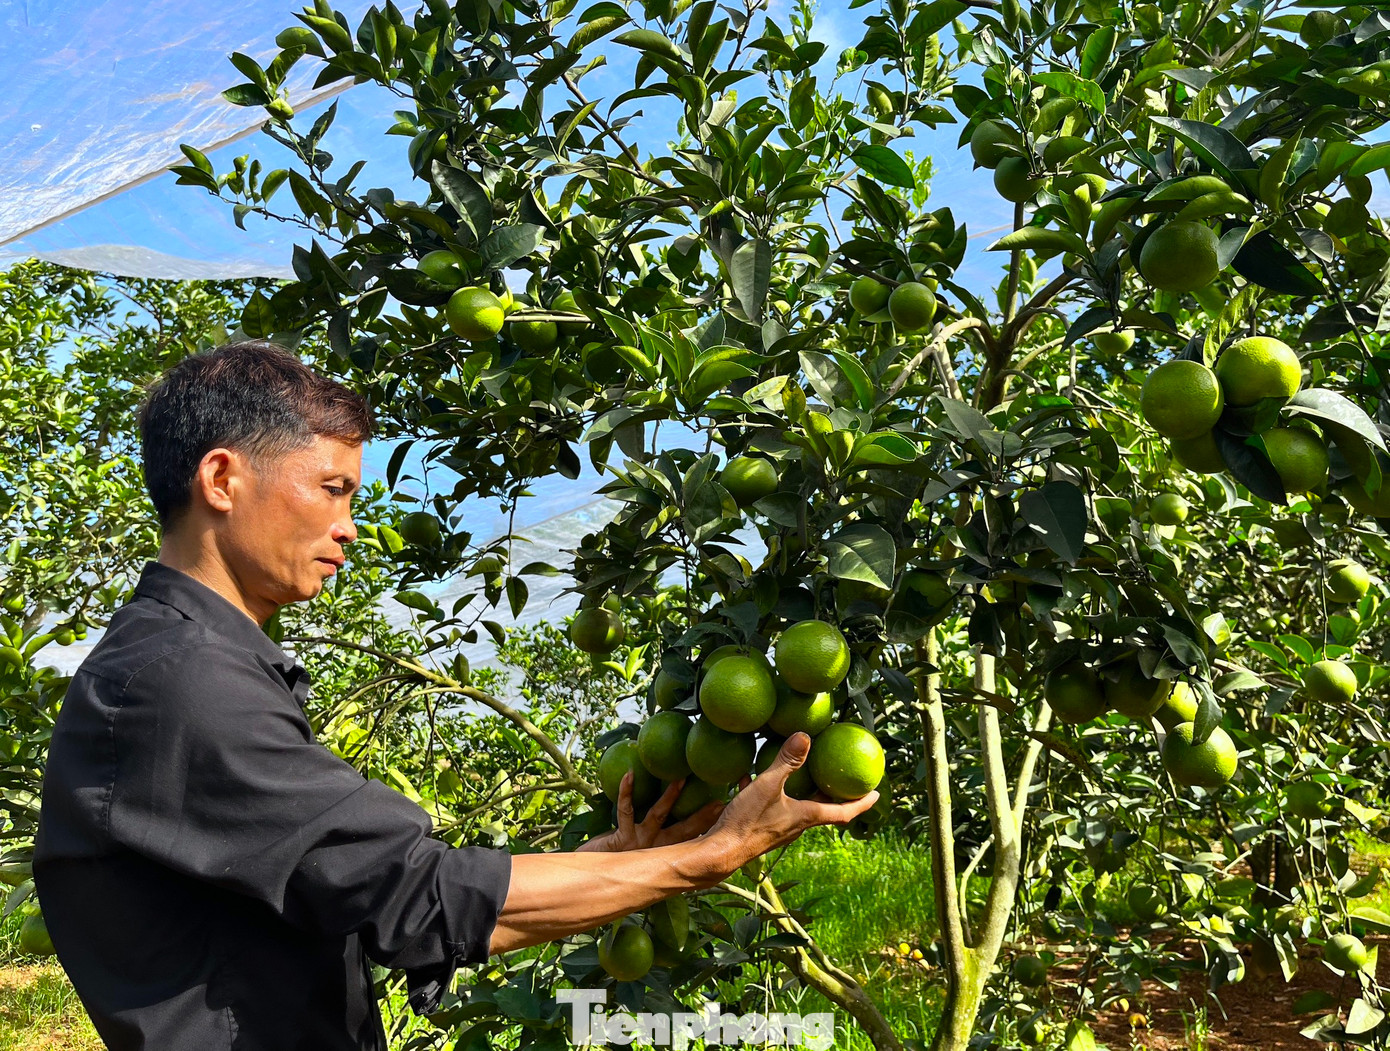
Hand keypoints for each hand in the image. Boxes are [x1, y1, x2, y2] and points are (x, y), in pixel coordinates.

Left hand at [575, 773, 724, 852]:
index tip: (730, 809)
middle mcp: (659, 847)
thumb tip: (682, 812)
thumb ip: (663, 834)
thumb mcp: (647, 848)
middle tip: (720, 800)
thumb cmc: (621, 855)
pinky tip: (630, 774)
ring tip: (680, 779)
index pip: (696, 836)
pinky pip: (626, 810)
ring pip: (658, 816)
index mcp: (669, 850)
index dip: (713, 824)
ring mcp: (642, 842)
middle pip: (686, 829)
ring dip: (669, 797)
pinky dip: (627, 791)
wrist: (596, 875)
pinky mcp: (623, 837)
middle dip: (703, 816)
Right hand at [701, 732, 878, 877]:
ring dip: (805, 790)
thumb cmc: (748, 822)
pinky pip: (774, 805)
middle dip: (835, 792)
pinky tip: (751, 776)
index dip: (862, 803)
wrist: (721, 851)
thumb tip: (805, 736)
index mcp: (807, 816)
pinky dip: (771, 791)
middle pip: (824, 807)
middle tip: (843, 776)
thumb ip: (785, 762)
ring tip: (805, 771)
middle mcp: (798, 824)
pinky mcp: (763, 827)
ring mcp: (780, 827)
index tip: (877, 794)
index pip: (843, 811)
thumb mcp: (767, 786)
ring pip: (800, 806)